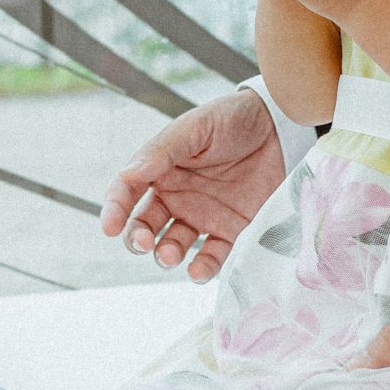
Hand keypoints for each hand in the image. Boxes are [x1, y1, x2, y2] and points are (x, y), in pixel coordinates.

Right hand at [99, 88, 285, 282]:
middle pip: (145, 225)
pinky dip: (203, 268)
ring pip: (173, 245)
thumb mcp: (195, 128)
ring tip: (169, 256)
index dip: (114, 210)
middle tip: (144, 243)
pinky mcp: (231, 230)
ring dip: (166, 255)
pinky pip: (212, 255)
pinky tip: (197, 271)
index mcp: (160, 170)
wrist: (280, 126)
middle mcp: (176, 197)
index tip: (110, 227)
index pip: (127, 192)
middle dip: (138, 238)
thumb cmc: (232, 119)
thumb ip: (162, 151)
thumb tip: (129, 175)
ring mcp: (202, 216)